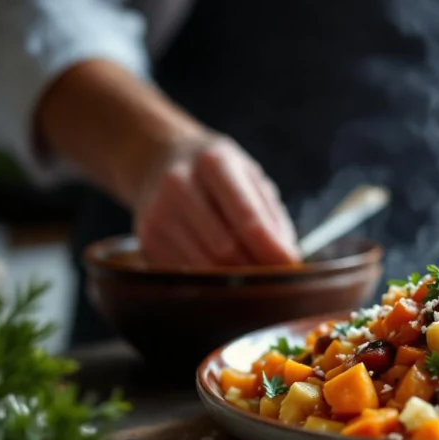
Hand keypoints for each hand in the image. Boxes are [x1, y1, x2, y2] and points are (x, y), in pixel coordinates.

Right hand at [132, 133, 299, 266]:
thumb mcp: (249, 177)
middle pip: (224, 248)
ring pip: (203, 266)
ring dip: (234, 280)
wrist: (158, 159)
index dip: (271, 248)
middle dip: (254, 269)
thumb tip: (287, 259)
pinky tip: (221, 272)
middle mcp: (179, 184)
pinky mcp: (146, 238)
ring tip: (252, 278)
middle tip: (276, 279)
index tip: (291, 266)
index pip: (246, 216)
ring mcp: (157, 212)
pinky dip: (209, 280)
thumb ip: (271, 216)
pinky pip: (186, 274)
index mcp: (213, 163)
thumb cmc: (217, 172)